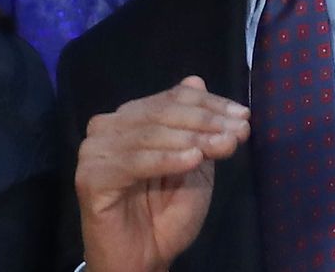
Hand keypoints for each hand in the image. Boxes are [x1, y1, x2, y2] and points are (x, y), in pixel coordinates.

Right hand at [75, 76, 249, 271]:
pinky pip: (133, 163)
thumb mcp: (192, 166)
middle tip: (238, 133)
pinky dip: (166, 159)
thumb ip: (194, 127)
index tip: (244, 116)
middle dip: (205, 121)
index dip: (209, 104)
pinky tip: (193, 159)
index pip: (170, 98)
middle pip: (160, 112)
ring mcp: (93, 150)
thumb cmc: (166, 215)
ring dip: (192, 139)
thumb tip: (196, 80)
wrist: (141, 261)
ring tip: (224, 146)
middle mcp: (106, 127)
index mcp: (128, 119)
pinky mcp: (90, 177)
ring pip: (149, 134)